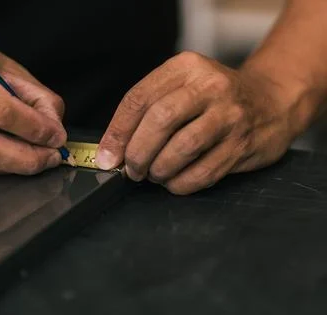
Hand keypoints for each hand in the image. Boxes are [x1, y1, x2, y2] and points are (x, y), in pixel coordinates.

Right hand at [0, 33, 66, 174]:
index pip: (2, 111)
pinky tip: (18, 156)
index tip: (58, 137)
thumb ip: (39, 99)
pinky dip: (4, 164)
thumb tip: (54, 133)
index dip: (35, 129)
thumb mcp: (11, 70)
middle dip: (28, 158)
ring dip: (19, 165)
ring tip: (41, 158)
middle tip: (52, 157)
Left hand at [97, 52, 297, 194]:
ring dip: (159, 170)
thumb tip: (113, 150)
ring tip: (154, 174)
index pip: (139, 98)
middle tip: (131, 169)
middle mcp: (209, 86)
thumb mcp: (181, 86)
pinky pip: (204, 172)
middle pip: (160, 121)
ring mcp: (230, 115)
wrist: (270, 100)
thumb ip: (148, 111)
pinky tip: (174, 182)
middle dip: (137, 153)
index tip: (107, 156)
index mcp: (185, 67)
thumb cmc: (213, 98)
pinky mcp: (242, 143)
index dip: (117, 132)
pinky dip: (181, 184)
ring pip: (182, 148)